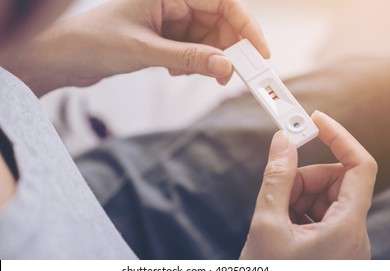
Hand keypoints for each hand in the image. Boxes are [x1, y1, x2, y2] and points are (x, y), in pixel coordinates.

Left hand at [7, 0, 268, 95]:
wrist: (66, 57)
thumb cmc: (95, 41)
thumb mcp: (145, 50)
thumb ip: (188, 59)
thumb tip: (226, 67)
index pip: (221, 2)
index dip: (246, 26)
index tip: (259, 51)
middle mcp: (172, 1)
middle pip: (218, 21)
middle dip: (229, 48)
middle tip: (234, 73)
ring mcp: (169, 20)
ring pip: (206, 38)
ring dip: (208, 58)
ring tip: (194, 73)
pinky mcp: (164, 37)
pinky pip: (192, 49)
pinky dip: (192, 63)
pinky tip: (176, 71)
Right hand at [240, 111, 376, 258]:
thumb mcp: (267, 225)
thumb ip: (276, 178)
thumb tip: (282, 142)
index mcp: (347, 228)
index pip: (360, 166)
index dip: (340, 137)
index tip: (315, 121)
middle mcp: (352, 233)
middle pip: (334, 182)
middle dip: (303, 179)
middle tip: (277, 193)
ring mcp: (343, 240)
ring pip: (323, 197)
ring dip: (296, 196)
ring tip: (275, 217)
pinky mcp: (331, 244)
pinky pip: (318, 212)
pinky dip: (297, 210)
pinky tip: (280, 225)